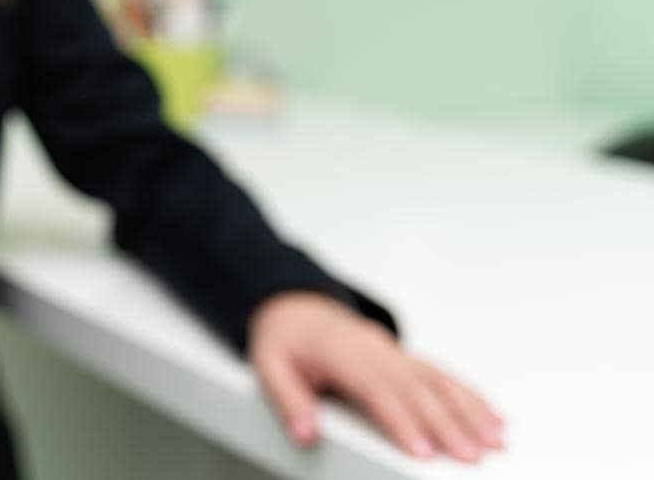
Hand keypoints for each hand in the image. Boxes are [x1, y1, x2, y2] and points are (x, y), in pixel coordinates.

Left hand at [249, 291, 504, 462]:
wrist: (295, 308)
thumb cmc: (284, 340)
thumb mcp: (269, 366)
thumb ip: (288, 401)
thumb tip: (304, 434)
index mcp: (342, 352)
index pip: (377, 389)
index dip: (401, 421)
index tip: (422, 450)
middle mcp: (375, 349)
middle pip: (416, 388)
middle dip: (448, 424)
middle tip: (473, 456)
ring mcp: (393, 351)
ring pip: (438, 380)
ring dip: (469, 410)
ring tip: (495, 440)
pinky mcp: (405, 357)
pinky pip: (442, 374)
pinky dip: (471, 396)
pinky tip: (493, 417)